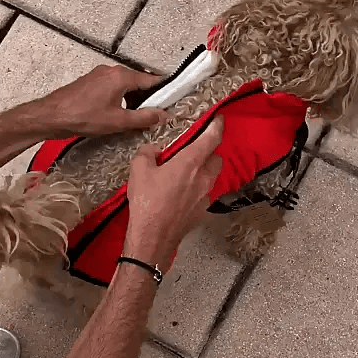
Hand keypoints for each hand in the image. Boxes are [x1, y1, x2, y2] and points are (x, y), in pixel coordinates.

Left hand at [34, 65, 165, 137]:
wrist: (52, 116)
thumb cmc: (83, 116)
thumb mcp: (119, 121)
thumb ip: (144, 118)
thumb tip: (162, 115)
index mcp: (121, 77)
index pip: (151, 79)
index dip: (164, 89)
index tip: (173, 97)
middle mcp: (111, 71)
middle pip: (138, 81)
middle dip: (148, 97)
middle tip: (155, 113)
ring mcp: (100, 75)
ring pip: (125, 85)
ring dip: (134, 99)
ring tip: (136, 116)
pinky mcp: (91, 82)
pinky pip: (113, 87)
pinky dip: (121, 98)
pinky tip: (119, 113)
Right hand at [124, 117, 223, 268]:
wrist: (153, 238)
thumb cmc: (147, 203)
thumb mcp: (139, 169)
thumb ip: (148, 153)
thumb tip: (154, 151)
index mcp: (191, 163)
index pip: (212, 138)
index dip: (217, 126)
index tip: (218, 120)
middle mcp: (203, 178)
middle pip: (216, 158)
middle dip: (209, 151)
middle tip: (194, 149)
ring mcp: (205, 196)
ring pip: (211, 176)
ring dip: (203, 170)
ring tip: (185, 171)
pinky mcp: (202, 210)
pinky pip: (204, 193)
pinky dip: (197, 188)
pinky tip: (180, 192)